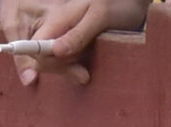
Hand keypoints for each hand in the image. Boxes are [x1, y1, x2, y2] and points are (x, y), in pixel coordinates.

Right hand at [0, 0, 145, 90]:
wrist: (135, 3)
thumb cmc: (119, 3)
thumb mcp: (100, 16)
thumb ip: (78, 33)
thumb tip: (55, 52)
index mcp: (57, 19)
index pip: (35, 46)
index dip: (44, 60)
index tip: (66, 65)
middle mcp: (56, 29)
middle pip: (41, 57)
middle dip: (58, 68)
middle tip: (83, 75)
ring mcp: (64, 38)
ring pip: (52, 62)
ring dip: (67, 71)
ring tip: (86, 75)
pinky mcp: (73, 46)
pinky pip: (64, 62)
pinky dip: (72, 69)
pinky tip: (85, 72)